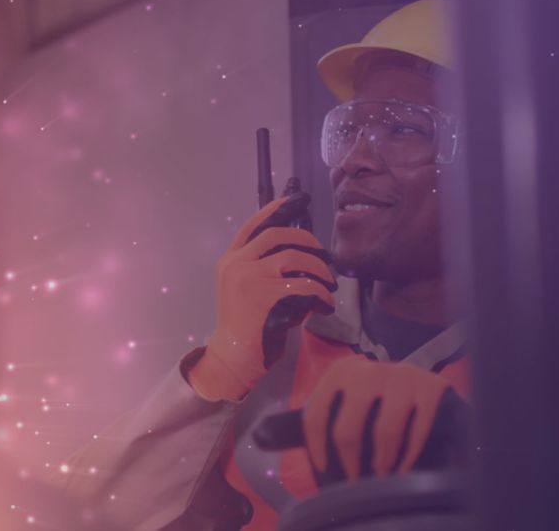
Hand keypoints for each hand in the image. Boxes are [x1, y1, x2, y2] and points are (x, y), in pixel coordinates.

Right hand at [188, 193, 336, 400]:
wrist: (232, 358)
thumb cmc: (245, 328)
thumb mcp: (247, 290)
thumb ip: (265, 270)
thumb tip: (303, 256)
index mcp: (231, 260)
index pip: (254, 225)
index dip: (277, 210)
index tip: (296, 200)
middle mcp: (237, 264)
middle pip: (278, 235)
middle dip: (308, 241)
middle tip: (325, 257)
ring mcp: (250, 278)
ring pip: (295, 259)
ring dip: (319, 272)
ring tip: (328, 286)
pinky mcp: (266, 296)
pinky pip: (305, 287)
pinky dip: (321, 296)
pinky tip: (325, 306)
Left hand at [302, 356, 452, 483]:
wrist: (420, 378)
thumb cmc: (372, 396)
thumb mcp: (342, 396)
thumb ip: (312, 415)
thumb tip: (264, 436)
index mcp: (340, 372)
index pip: (315, 415)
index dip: (316, 447)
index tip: (324, 468)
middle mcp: (368, 371)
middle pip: (348, 430)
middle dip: (349, 462)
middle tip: (354, 479)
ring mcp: (402, 377)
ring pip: (385, 434)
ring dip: (381, 463)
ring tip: (380, 476)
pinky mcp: (431, 388)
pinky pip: (416, 433)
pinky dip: (408, 458)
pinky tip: (402, 469)